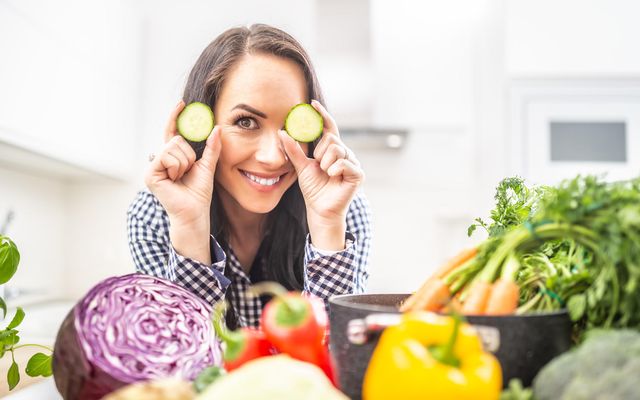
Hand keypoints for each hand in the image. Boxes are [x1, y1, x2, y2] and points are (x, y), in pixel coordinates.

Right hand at [145, 100, 221, 227]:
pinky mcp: (150, 174)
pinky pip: (166, 157)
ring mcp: (153, 167)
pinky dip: (177, 167)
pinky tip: (175, 179)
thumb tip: (217, 128)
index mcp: (172, 156)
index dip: (175, 117)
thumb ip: (212, 147)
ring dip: (184, 163)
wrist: (195, 211)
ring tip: (182, 177)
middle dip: (188, 155)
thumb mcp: (208, 165)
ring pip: (172, 147)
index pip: (172, 132)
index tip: (182, 103)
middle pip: (176, 140)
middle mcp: (160, 159)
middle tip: (188, 171)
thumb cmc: (199, 192)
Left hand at [279, 100, 363, 249]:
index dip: (322, 114)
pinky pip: (344, 162)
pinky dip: (334, 170)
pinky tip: (332, 177)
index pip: (329, 127)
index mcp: (332, 150)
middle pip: (332, 138)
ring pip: (337, 149)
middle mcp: (345, 153)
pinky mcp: (358, 174)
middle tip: (319, 165)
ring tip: (326, 173)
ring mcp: (353, 163)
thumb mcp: (301, 166)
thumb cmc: (313, 189)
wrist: (320, 209)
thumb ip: (293, 150)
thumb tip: (282, 132)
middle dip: (320, 152)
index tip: (312, 103)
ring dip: (326, 163)